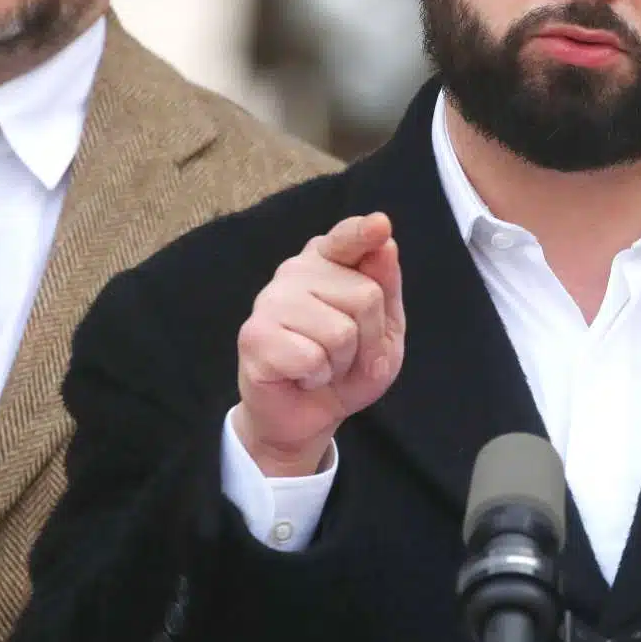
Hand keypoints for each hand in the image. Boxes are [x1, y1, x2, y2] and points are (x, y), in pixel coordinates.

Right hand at [232, 212, 406, 476]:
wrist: (309, 415)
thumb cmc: (348, 367)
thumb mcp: (384, 330)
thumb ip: (385, 286)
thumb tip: (385, 245)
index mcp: (328, 261)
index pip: (347, 239)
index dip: (363, 233)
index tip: (379, 225)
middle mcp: (295, 271)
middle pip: (366, 296)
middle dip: (370, 339)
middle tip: (348, 355)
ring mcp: (270, 301)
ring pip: (341, 332)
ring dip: (343, 363)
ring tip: (324, 365)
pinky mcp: (255, 336)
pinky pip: (312, 358)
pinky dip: (318, 377)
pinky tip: (303, 376)